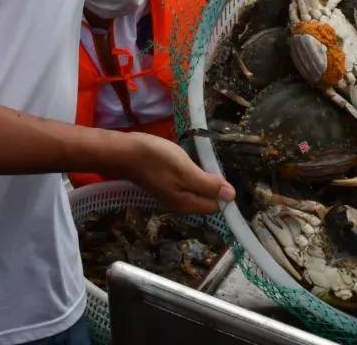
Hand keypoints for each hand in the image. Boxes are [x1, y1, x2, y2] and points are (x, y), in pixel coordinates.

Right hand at [117, 132, 235, 212]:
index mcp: (187, 204)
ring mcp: (172, 193)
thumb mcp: (186, 170)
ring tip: (207, 160)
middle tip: (216, 164)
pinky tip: (193, 160)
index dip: (224, 192)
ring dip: (205, 177)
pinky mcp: (167, 183)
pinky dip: (194, 172)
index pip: (216, 206)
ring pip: (198, 189)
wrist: (125, 152)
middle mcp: (180, 203)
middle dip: (215, 184)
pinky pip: (188, 181)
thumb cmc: (157, 159)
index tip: (226, 174)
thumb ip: (208, 185)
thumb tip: (231, 196)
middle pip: (207, 198)